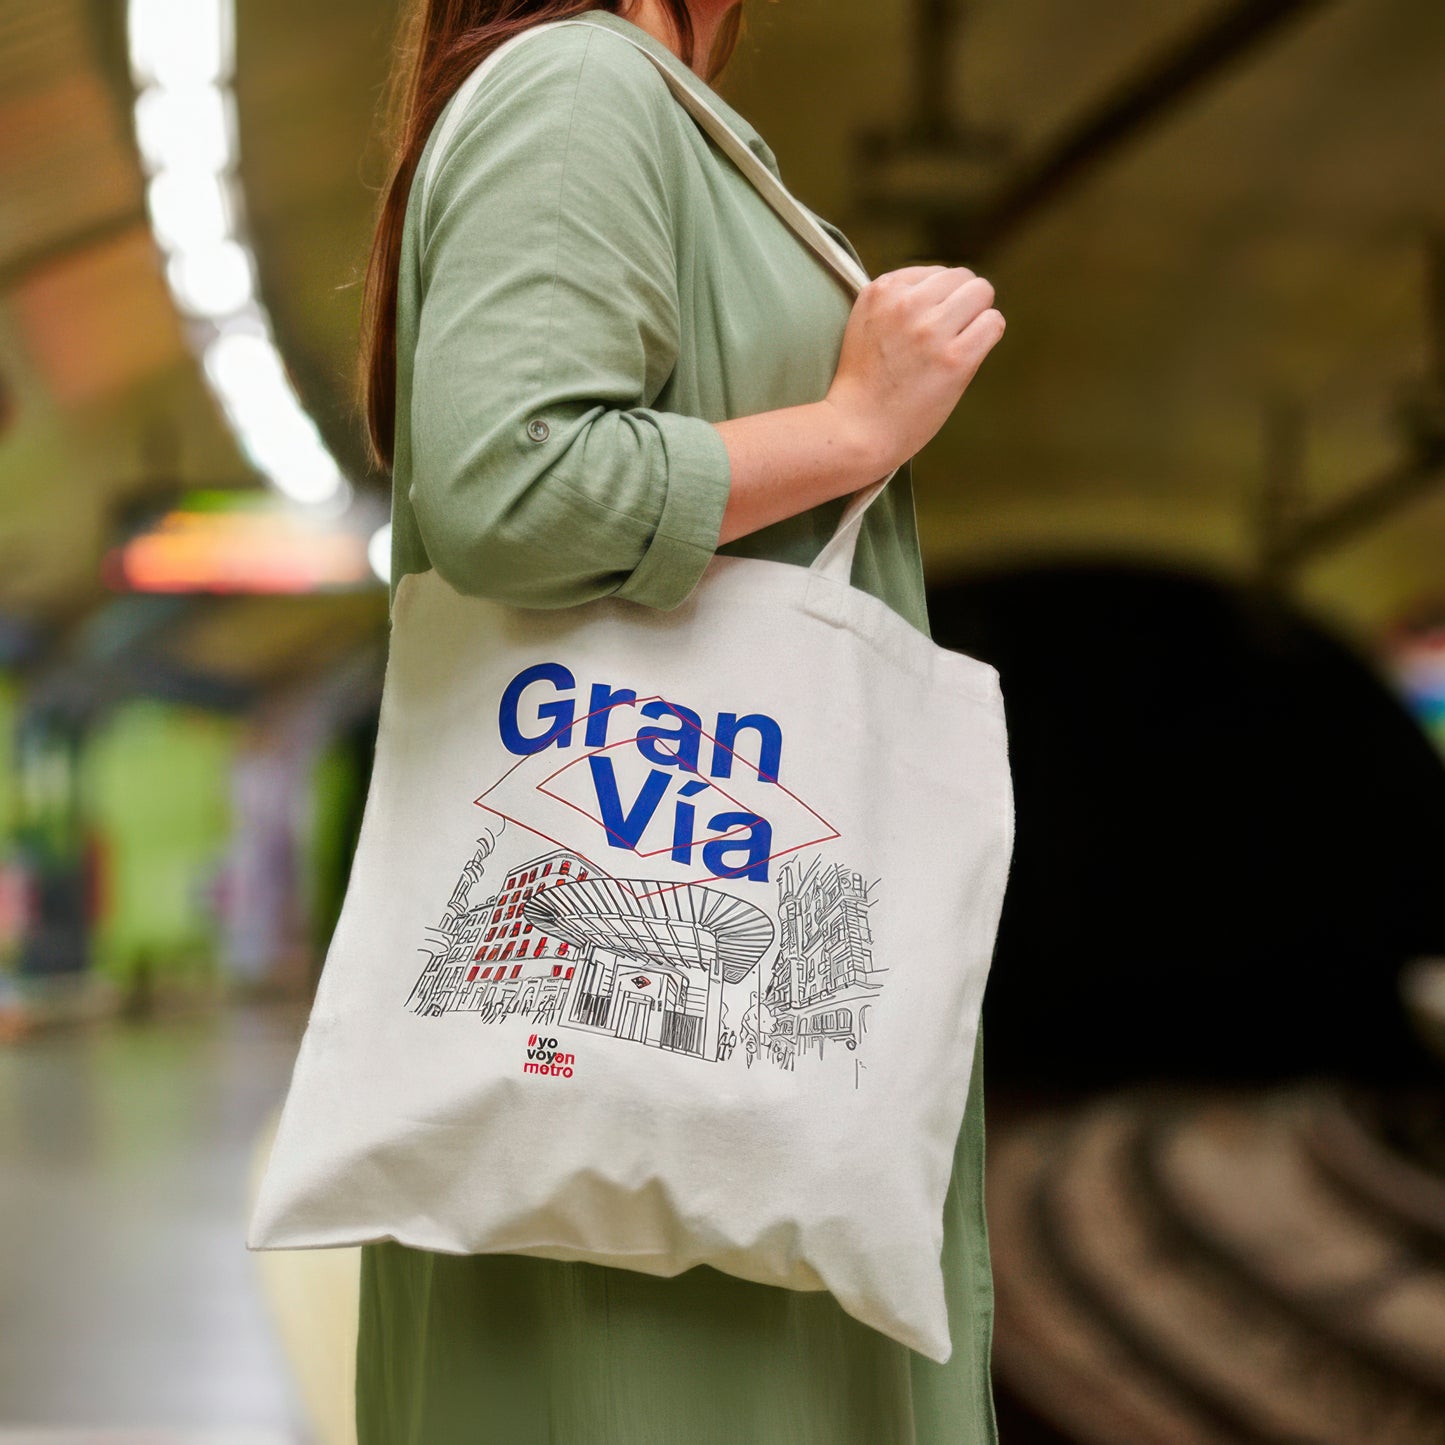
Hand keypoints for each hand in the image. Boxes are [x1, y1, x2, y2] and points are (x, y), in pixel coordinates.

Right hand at [824, 265, 1003, 473]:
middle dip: (961, 303)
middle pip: (962, 277)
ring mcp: (931, 330)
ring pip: (981, 294)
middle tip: (948, 334)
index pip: (934, 273)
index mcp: (881, 290)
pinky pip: (993, 323)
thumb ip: (897, 300)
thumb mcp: (865, 323)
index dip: (937, 300)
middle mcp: (906, 303)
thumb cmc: (864, 384)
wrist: (857, 429)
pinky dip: (988, 334)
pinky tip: (970, 353)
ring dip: (976, 317)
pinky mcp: (954, 358)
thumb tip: (946, 287)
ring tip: (958, 343)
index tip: (923, 327)